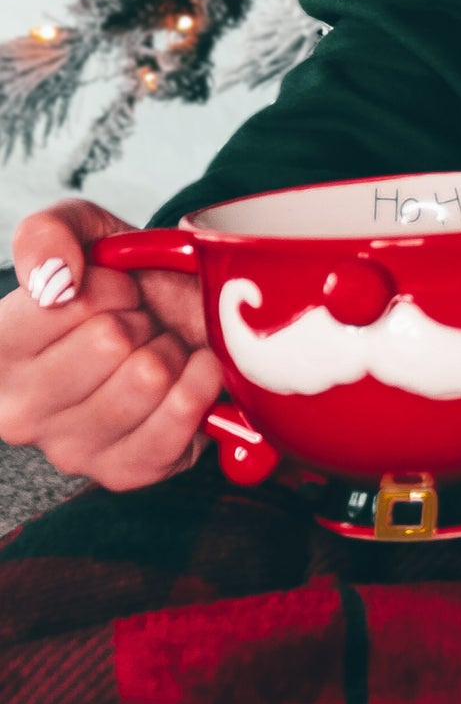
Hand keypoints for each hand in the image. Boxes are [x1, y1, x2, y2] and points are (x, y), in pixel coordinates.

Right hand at [0, 199, 221, 490]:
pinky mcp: (124, 472)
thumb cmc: (121, 282)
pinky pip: (176, 423)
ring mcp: (69, 449)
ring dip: (171, 350)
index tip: (116, 290)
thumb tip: (53, 278)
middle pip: (109, 341)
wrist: (172, 322)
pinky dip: (199, 385)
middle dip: (141, 319)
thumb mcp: (79, 231)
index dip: (109, 285)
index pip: (62, 305)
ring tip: (159, 349)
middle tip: (141, 324)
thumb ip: (48, 234)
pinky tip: (192, 372)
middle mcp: (18, 410)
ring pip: (147, 377)